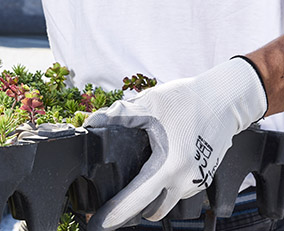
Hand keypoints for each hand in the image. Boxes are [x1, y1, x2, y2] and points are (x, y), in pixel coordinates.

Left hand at [84, 58, 266, 229]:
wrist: (226, 100)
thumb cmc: (188, 100)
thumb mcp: (148, 103)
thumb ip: (118, 115)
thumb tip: (92, 123)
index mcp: (168, 166)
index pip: (136, 200)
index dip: (114, 214)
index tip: (96, 223)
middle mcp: (185, 180)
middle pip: (152, 210)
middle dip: (132, 209)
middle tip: (114, 198)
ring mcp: (197, 181)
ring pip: (167, 203)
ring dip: (151, 198)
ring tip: (136, 180)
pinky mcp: (204, 178)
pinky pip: (179, 192)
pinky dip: (165, 189)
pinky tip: (156, 171)